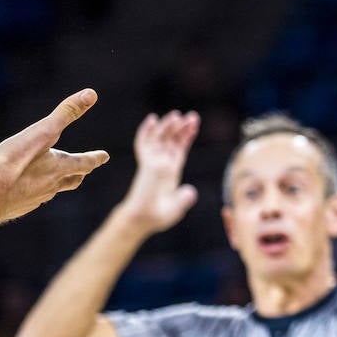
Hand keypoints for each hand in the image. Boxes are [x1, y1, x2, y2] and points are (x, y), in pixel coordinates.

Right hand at [0, 89, 109, 224]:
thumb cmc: (13, 161)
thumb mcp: (42, 132)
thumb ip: (66, 113)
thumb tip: (92, 94)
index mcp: (59, 167)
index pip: (84, 162)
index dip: (95, 158)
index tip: (104, 156)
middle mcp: (50, 186)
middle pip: (72, 181)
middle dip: (79, 174)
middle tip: (84, 171)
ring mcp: (33, 200)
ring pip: (50, 192)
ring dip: (55, 185)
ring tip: (52, 181)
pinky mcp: (16, 208)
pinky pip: (29, 202)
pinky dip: (31, 195)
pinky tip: (22, 194)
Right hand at [119, 111, 200, 232]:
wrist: (142, 220)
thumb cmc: (158, 216)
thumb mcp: (176, 208)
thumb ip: (184, 199)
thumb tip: (191, 191)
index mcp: (171, 172)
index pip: (179, 149)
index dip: (186, 136)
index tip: (194, 122)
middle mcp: (162, 164)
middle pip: (171, 141)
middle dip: (180, 128)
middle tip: (191, 115)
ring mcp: (153, 163)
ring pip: (160, 139)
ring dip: (167, 127)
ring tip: (176, 115)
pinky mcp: (145, 165)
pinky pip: (144, 145)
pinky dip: (147, 132)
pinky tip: (152, 120)